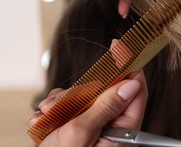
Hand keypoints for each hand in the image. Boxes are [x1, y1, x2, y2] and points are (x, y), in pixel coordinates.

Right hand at [28, 71, 146, 146]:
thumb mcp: (82, 132)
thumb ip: (106, 106)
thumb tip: (130, 84)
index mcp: (122, 130)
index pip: (136, 91)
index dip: (130, 66)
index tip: (121, 48)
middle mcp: (112, 126)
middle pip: (106, 91)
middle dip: (81, 91)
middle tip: (61, 103)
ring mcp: (97, 125)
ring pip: (86, 96)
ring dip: (63, 102)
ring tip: (48, 115)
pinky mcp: (81, 124)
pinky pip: (73, 105)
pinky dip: (57, 108)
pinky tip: (45, 119)